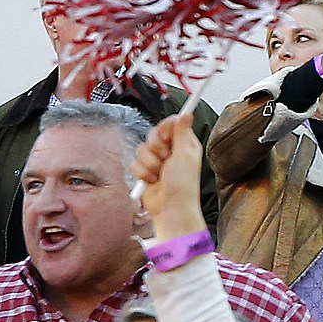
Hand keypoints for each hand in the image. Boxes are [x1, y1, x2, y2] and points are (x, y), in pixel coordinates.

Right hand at [132, 113, 207, 240]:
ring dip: (150, 163)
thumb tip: (187, 114)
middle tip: (166, 158)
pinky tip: (152, 181)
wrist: (170, 207)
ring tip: (160, 174)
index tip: (167, 136)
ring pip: (142, 148)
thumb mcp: (185, 154)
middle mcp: (170, 150)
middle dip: (156, 147)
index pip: (171, 123)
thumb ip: (182, 132)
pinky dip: (142, 173)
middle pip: (153, 134)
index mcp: (184, 143)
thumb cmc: (183, 184)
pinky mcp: (145, 171)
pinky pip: (134, 162)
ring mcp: (156, 161)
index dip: (165, 127)